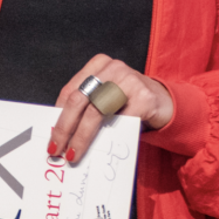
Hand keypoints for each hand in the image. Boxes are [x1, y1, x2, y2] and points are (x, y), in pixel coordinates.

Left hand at [48, 54, 173, 163]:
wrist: (167, 103)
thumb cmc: (130, 102)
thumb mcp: (107, 98)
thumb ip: (88, 106)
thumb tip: (61, 133)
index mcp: (99, 65)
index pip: (70, 90)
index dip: (58, 114)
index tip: (51, 135)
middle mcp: (113, 68)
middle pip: (79, 99)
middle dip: (65, 128)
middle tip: (57, 149)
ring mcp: (129, 81)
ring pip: (96, 112)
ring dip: (81, 137)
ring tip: (74, 153)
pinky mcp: (145, 98)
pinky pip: (120, 122)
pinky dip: (109, 137)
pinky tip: (104, 147)